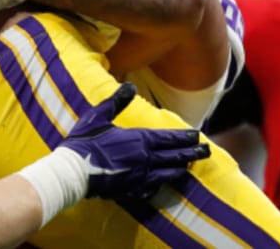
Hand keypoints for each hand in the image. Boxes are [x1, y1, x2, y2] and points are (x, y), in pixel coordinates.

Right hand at [58, 83, 208, 201]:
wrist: (73, 171)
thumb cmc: (85, 141)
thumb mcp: (99, 115)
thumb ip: (117, 101)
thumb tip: (130, 87)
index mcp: (139, 140)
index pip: (170, 138)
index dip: (185, 137)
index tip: (198, 136)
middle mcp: (145, 159)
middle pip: (175, 157)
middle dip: (192, 153)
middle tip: (206, 151)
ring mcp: (140, 178)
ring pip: (168, 174)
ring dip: (180, 169)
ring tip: (188, 167)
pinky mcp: (132, 191)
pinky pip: (152, 189)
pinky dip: (159, 185)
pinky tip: (161, 184)